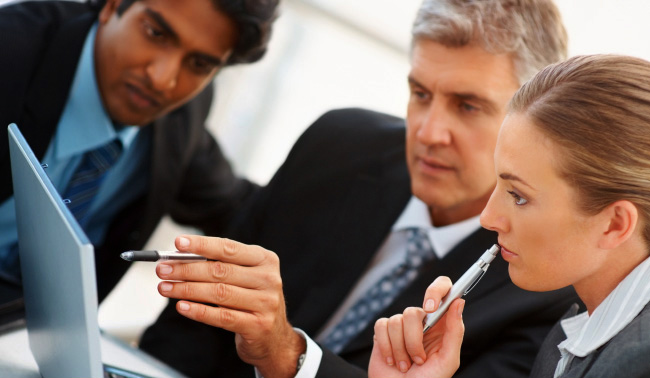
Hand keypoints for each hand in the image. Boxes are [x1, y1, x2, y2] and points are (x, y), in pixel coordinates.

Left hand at [155, 235, 304, 377]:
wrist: (274, 338)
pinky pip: (221, 317)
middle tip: (163, 269)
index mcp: (265, 259)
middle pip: (220, 271)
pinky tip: (182, 307)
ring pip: (219, 293)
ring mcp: (265, 303)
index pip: (228, 248)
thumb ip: (220, 266)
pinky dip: (199, 311)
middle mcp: (268, 279)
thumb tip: (181, 258)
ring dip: (187, 290)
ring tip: (165, 288)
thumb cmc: (253, 300)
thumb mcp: (245, 277)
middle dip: (186, 269)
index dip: (201, 245)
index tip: (178, 243)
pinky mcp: (257, 325)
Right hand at [368, 277, 464, 377]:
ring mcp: (402, 326)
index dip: (436, 290)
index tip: (430, 308)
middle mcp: (422, 321)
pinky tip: (392, 360)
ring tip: (405, 365)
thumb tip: (459, 302)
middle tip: (419, 359)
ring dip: (400, 350)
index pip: (443, 289)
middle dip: (414, 340)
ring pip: (397, 320)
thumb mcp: (448, 360)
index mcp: (441, 324)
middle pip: (413, 311)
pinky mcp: (383, 332)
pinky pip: (382, 325)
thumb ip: (455, 332)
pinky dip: (387, 347)